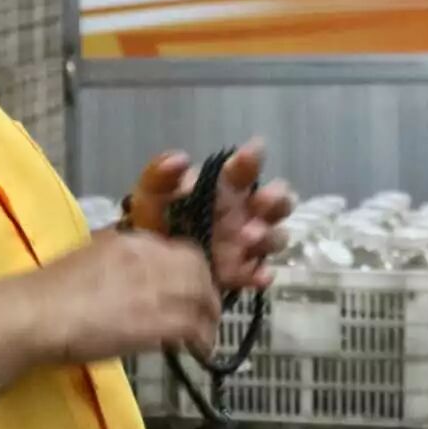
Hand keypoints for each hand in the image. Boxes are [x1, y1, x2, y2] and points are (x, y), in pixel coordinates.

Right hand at [30, 230, 220, 364]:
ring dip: (209, 317)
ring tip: (205, 336)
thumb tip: (125, 274)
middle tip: (204, 311)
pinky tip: (198, 351)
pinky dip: (202, 340)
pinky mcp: (159, 320)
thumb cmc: (49, 291)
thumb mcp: (87, 258)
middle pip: (198, 269)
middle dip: (206, 290)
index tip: (187, 287)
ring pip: (203, 297)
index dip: (188, 270)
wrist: (38, 314)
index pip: (177, 249)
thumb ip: (114, 260)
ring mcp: (157, 288)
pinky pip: (195, 327)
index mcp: (131, 241)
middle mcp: (151, 258)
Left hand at [123, 142, 292, 291]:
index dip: (253, 159)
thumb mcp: (150, 196)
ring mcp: (247, 245)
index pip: (246, 169)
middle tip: (259, 204)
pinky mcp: (243, 273)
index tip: (254, 153)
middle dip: (275, 199)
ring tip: (247, 239)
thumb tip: (182, 159)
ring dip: (268, 235)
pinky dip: (262, 274)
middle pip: (277, 201)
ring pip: (276, 236)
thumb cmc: (155, 223)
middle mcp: (243, 213)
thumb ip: (160, 174)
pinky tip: (257, 275)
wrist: (150, 269)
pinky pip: (261, 273)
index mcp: (226, 189)